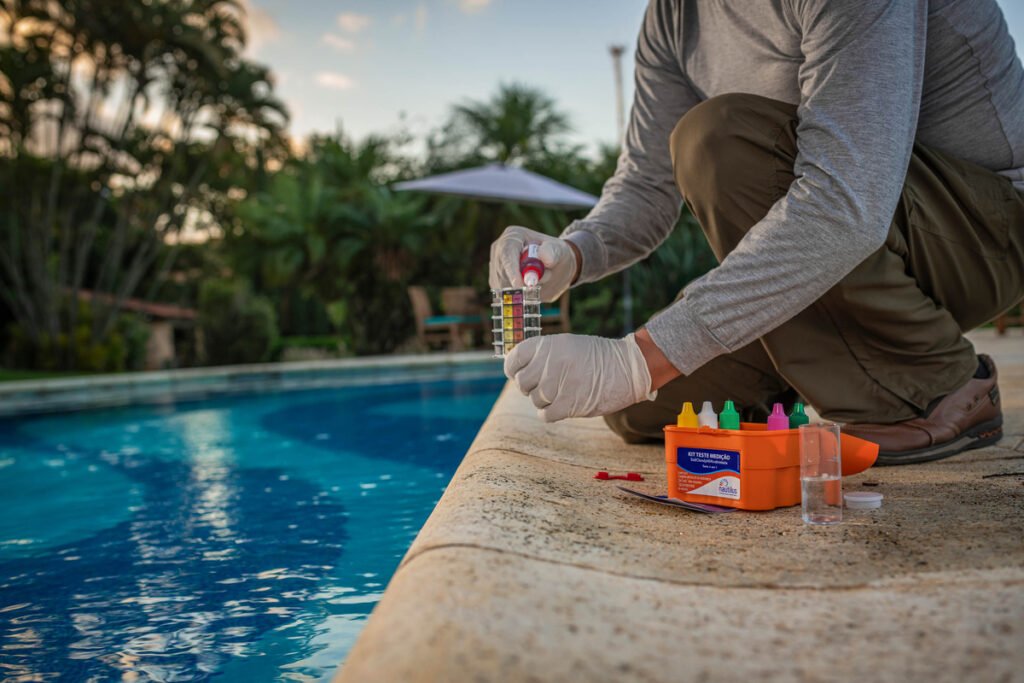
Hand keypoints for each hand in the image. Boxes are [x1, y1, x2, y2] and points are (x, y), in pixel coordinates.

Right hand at [489, 225, 579, 302]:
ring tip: (540, 280)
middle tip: (542, 282)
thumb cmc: (556, 254)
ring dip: (524, 290)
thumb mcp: (559, 250)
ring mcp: (496, 266)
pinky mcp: (497, 282)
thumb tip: (545, 258)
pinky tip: (531, 289)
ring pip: (503, 285)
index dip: (511, 270)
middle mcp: (499, 250)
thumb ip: (553, 252)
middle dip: (522, 282)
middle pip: (502, 272)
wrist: (554, 267)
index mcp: (513, 236)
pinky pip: (505, 295)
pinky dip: (520, 296)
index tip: (519, 285)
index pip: (507, 253)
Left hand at [504, 333, 656, 421]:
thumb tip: (517, 371)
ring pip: (535, 400)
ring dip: (546, 400)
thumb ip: (541, 355)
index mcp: (547, 345)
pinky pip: (545, 415)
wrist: (628, 368)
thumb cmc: (595, 357)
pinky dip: (551, 413)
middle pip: (522, 384)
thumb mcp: (566, 345)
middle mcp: (549, 362)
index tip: (519, 374)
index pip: (513, 361)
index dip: (513, 370)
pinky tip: (563, 406)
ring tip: (564, 391)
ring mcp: (558, 384)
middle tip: (547, 385)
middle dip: (531, 387)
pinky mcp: (569, 404)